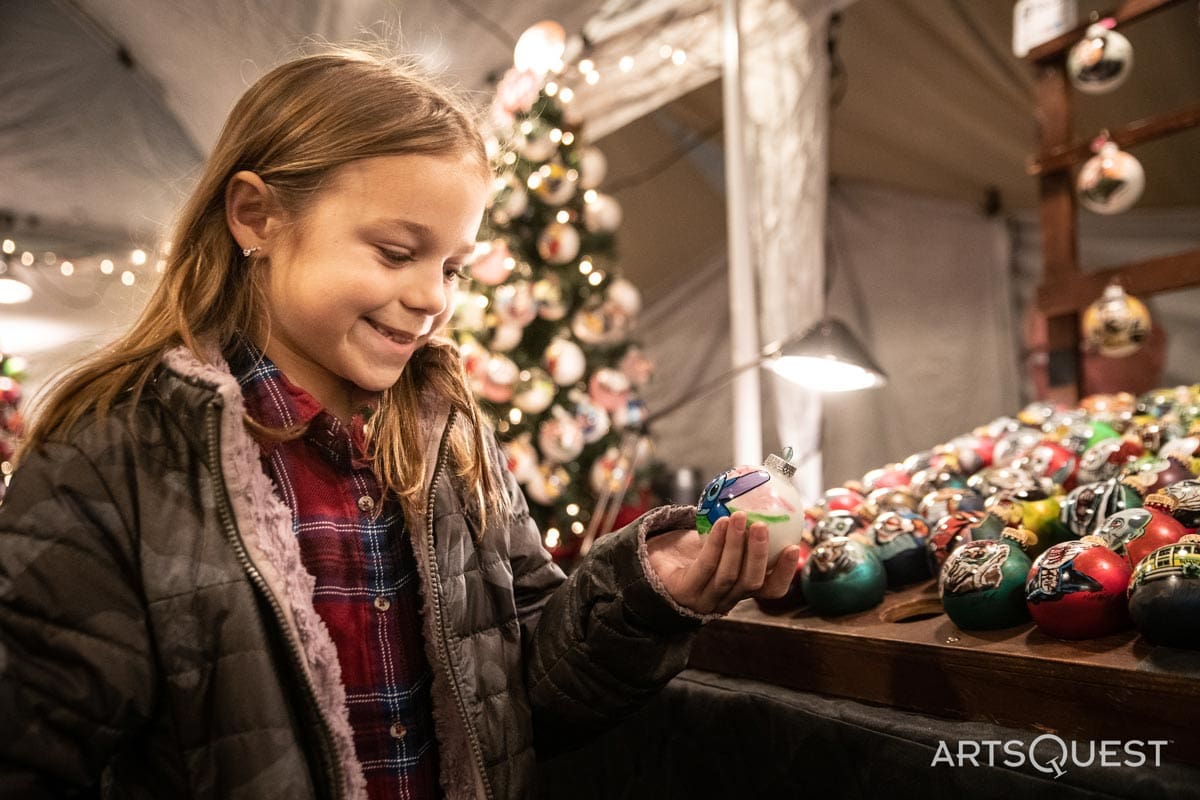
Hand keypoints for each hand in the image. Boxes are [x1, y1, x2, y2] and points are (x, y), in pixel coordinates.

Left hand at [645, 511, 801, 614]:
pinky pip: (705, 566)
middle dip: (759, 554)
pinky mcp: (685, 592)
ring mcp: (704, 599)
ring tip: (740, 517)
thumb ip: (740, 528)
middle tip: (762, 526)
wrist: (650, 563)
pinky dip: (716, 544)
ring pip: (728, 575)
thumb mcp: (719, 540)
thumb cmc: (689, 549)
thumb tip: (762, 493)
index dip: (785, 572)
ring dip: (737, 545)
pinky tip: (720, 523)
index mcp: (740, 590)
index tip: (794, 546)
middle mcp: (725, 599)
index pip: (770, 590)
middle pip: (750, 583)